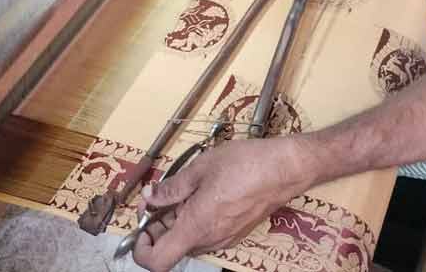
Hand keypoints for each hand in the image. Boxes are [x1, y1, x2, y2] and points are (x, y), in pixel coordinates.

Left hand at [132, 137, 310, 271]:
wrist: (285, 168)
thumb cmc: (246, 164)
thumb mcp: (202, 167)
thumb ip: (172, 186)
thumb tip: (150, 196)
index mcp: (196, 226)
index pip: (156, 261)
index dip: (140, 247)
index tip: (141, 221)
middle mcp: (209, 240)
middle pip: (171, 248)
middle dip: (158, 225)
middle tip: (157, 196)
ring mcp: (224, 238)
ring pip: (188, 239)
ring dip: (177, 221)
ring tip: (182, 189)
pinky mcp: (235, 231)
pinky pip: (206, 232)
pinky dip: (195, 218)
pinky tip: (202, 192)